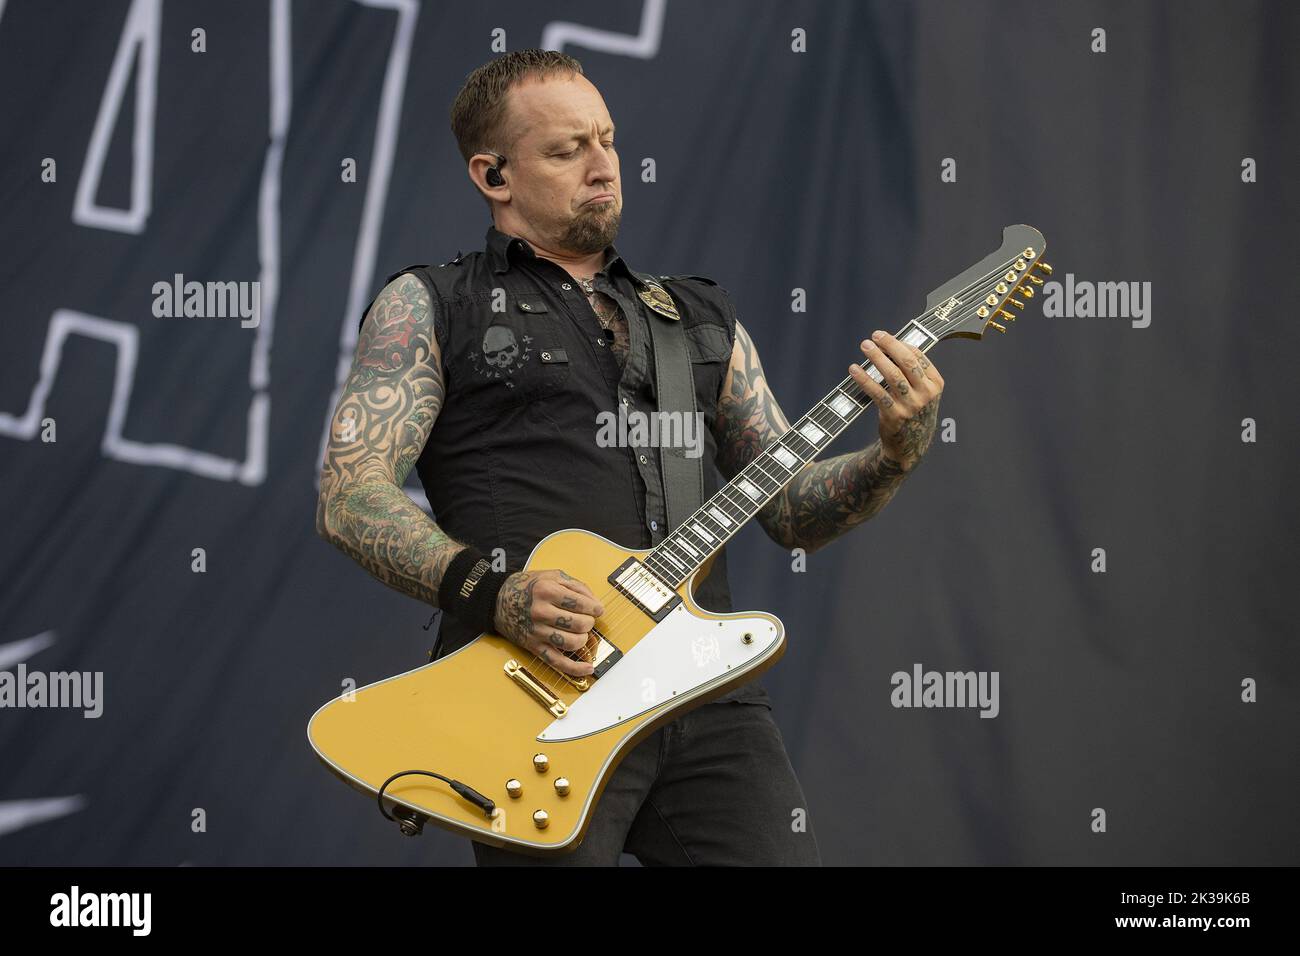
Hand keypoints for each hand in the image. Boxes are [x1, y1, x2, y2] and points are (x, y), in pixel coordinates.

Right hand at [493, 569, 604, 676]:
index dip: (595, 608)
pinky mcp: (534, 646)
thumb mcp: (552, 576)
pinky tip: (588, 668)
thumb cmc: (527, 588)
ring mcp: (537, 631)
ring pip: (572, 643)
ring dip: (583, 639)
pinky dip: (575, 668)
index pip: (582, 604)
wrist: (497, 600)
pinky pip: (557, 662)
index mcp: (547, 591)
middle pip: (580, 624)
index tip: (597, 610)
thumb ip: (576, 586)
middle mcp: (541, 612)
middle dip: (589, 622)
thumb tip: (595, 603)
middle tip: (586, 619)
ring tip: (581, 633)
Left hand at [848, 330, 943, 471]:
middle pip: (907, 363)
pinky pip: (877, 393)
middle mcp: (926, 394)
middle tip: (875, 335)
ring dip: (877, 358)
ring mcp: (911, 406)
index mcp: (936, 384)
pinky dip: (865, 379)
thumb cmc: (913, 413)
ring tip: (865, 346)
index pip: (919, 357)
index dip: (900, 344)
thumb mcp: (922, 393)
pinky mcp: (894, 416)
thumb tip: (891, 345)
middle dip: (890, 345)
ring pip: (893, 375)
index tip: (884, 337)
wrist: (910, 446)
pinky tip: (854, 369)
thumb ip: (913, 373)